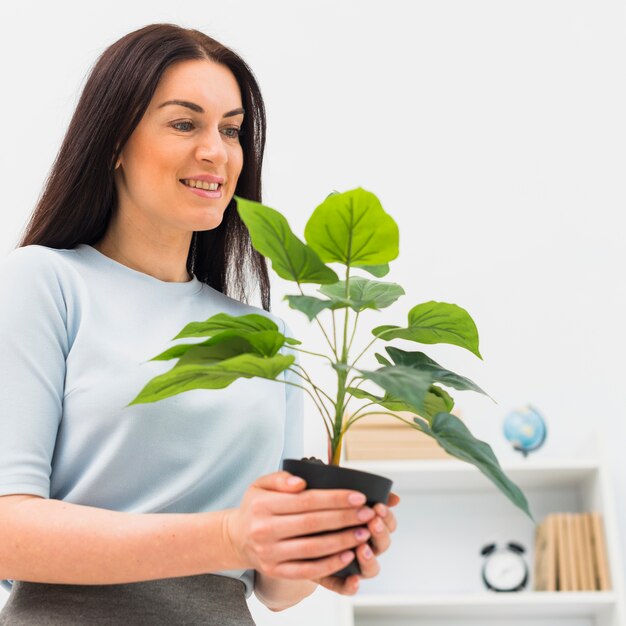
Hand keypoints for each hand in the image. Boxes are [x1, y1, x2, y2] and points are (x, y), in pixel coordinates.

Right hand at [224, 471, 378, 579]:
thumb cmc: (257, 507)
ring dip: (342, 541)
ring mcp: (270, 554)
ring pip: (313, 548)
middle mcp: (264, 530)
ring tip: (364, 533)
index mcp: (263, 505)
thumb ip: (281, 478)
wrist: (238, 538)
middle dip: (344, 518)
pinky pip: (307, 570)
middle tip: (368, 513)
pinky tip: (348, 555)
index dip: (335, 499)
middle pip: (312, 523)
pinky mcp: (276, 572)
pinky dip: (330, 564)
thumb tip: (301, 483)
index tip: (359, 496)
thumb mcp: (261, 484)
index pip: (306, 500)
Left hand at [312, 491, 399, 594]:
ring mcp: (350, 564)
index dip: (387, 515)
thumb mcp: (328, 492)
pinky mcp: (333, 577)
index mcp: (365, 523)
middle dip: (381, 533)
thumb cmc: (314, 506)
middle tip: (373, 522)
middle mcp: (363, 545)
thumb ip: (352, 489)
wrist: (289, 530)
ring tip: (362, 548)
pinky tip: (353, 579)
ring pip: (371, 568)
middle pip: (383, 543)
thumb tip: (388, 495)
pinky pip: (346, 587)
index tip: (378, 506)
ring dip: (370, 558)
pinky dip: (351, 585)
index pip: (386, 521)